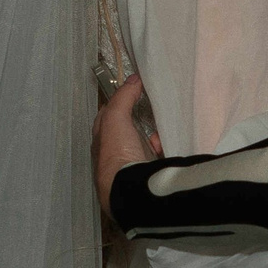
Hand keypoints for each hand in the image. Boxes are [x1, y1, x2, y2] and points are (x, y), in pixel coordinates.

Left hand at [93, 74, 161, 213]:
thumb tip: (134, 78)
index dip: (120, 104)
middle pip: (128, 132)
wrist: (131, 189)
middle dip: (141, 122)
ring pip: (144, 147)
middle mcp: (113, 156)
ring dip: (153, 139)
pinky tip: (166, 149)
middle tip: (153, 111)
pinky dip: (162, 153)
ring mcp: (130, 169)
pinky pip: (157, 160)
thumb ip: (123, 97)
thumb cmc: (116, 152)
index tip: (135, 93)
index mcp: (101, 143)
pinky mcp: (146, 178)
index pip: (108, 118)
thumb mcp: (115, 118)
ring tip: (161, 132)